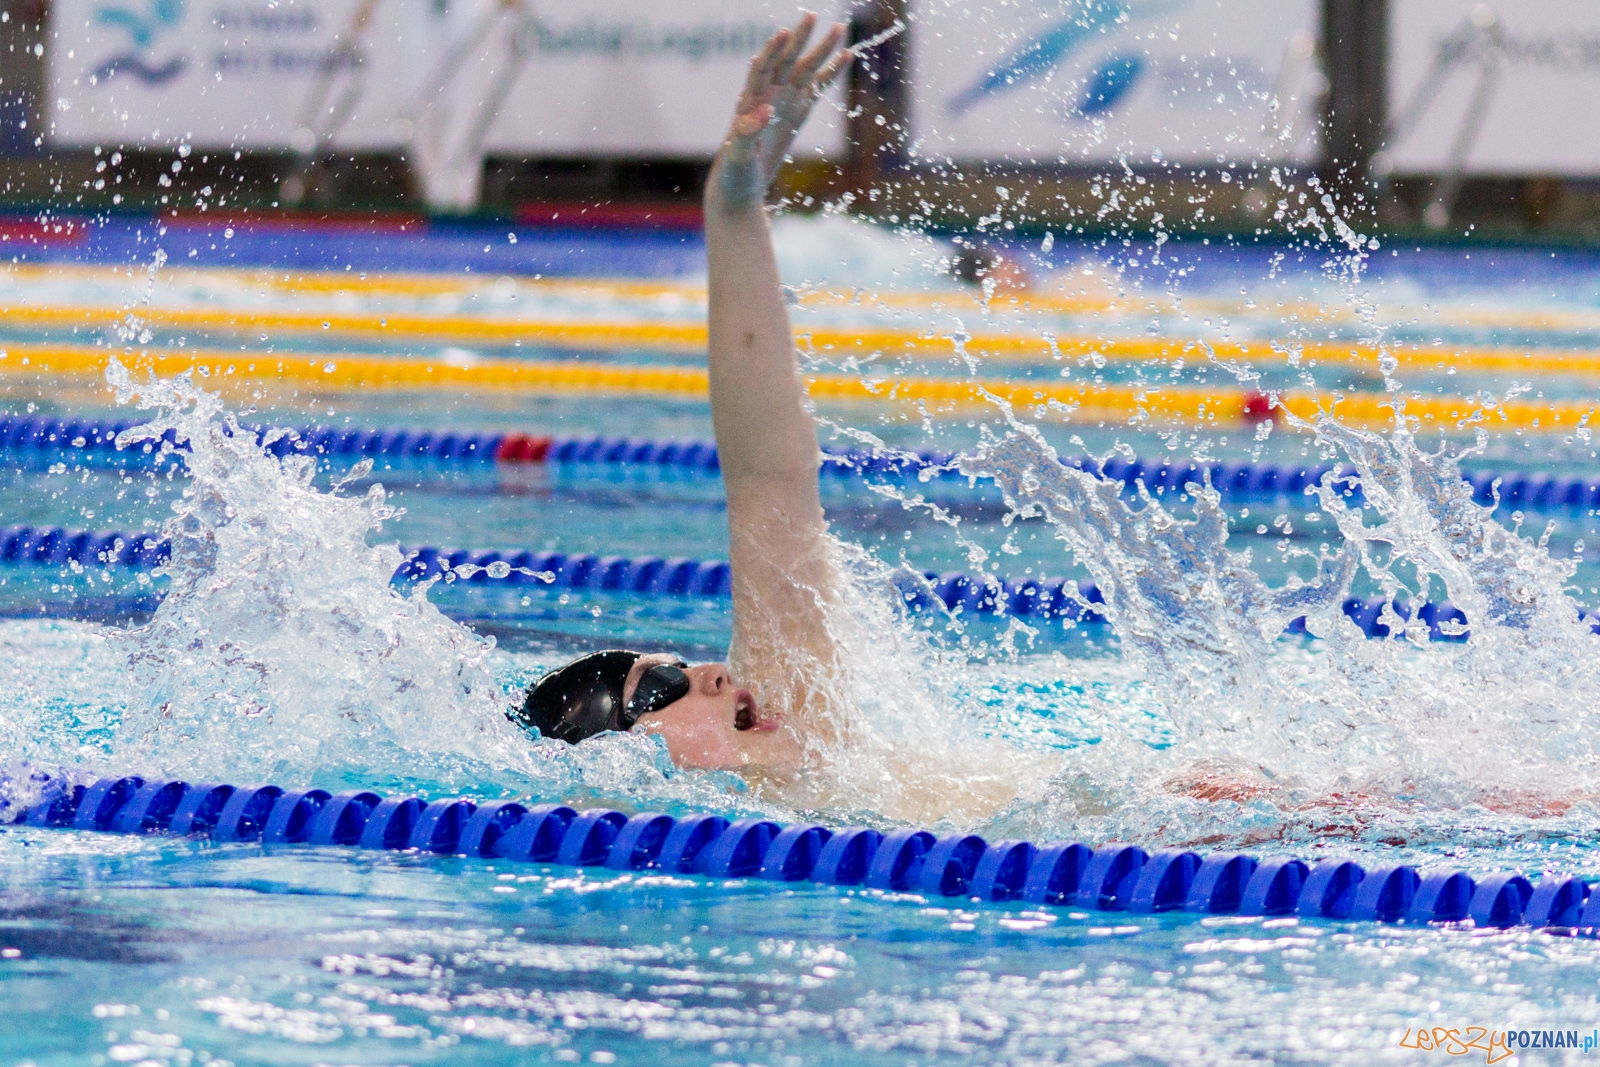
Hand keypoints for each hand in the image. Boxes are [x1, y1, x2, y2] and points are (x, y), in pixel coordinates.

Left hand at [713, 14, 850, 209]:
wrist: (740, 185)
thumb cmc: (734, 172)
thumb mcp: (737, 156)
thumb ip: (747, 132)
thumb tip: (766, 109)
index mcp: (749, 101)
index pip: (762, 68)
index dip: (772, 51)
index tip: (784, 34)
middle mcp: (767, 95)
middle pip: (786, 61)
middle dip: (800, 40)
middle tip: (813, 16)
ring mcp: (784, 102)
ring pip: (805, 70)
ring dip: (821, 51)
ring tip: (840, 29)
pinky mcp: (798, 113)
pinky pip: (817, 88)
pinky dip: (831, 73)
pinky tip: (846, 57)